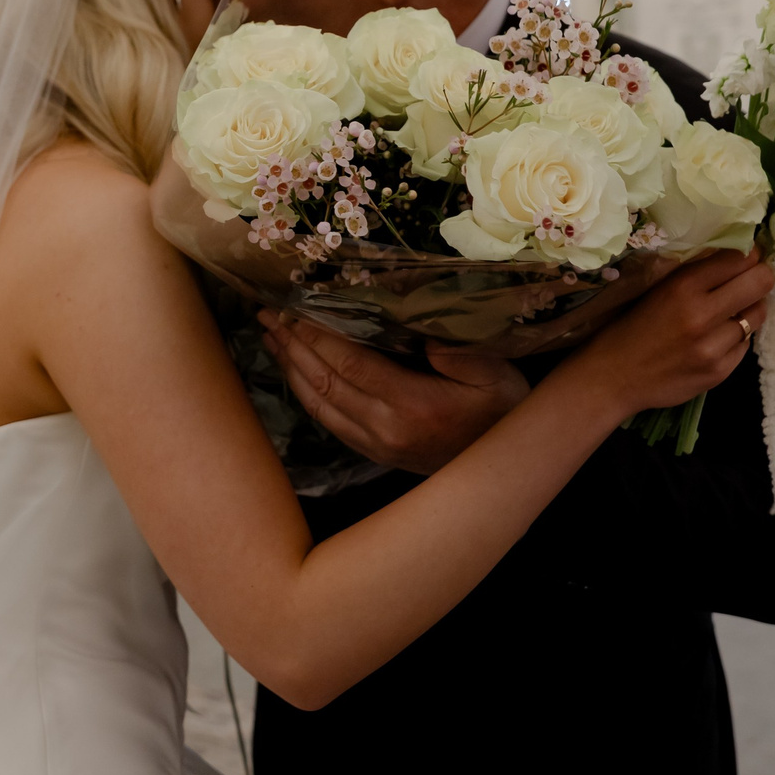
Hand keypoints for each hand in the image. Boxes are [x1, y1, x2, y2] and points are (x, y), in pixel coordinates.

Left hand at [259, 313, 528, 474]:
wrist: (507, 466)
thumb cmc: (504, 410)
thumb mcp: (494, 373)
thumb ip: (458, 350)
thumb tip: (416, 325)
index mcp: (412, 405)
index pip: (349, 363)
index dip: (316, 334)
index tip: (292, 307)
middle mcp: (386, 429)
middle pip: (325, 381)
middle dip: (292, 344)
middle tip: (267, 313)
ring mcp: (377, 446)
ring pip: (319, 404)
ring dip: (290, 367)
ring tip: (270, 336)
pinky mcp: (375, 454)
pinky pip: (329, 421)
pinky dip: (306, 393)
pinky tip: (295, 372)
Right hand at [561, 249, 774, 421]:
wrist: (614, 377)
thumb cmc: (632, 327)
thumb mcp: (658, 289)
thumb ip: (695, 273)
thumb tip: (737, 254)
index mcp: (683, 286)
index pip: (739, 257)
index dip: (750, 253)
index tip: (748, 256)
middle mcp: (702, 314)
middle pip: (760, 282)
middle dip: (760, 277)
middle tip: (752, 279)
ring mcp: (713, 347)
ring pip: (758, 315)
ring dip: (749, 310)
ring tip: (731, 312)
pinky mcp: (719, 372)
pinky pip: (745, 345)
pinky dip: (736, 338)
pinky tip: (717, 339)